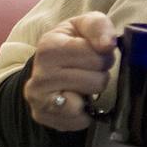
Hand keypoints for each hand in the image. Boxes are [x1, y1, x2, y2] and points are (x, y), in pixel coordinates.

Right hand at [22, 12, 115, 130]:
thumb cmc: (73, 42)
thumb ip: (99, 27)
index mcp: (49, 45)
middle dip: (100, 74)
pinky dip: (85, 113)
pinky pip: (77, 120)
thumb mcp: (85, 25)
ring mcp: (38, 97)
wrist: (50, 65)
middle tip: (89, 70)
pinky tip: (78, 100)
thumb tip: (107, 45)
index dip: (105, 55)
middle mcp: (39, 72)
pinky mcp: (42, 116)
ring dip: (93, 92)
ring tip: (83, 83)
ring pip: (87, 100)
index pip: (97, 55)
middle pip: (97, 80)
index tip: (97, 52)